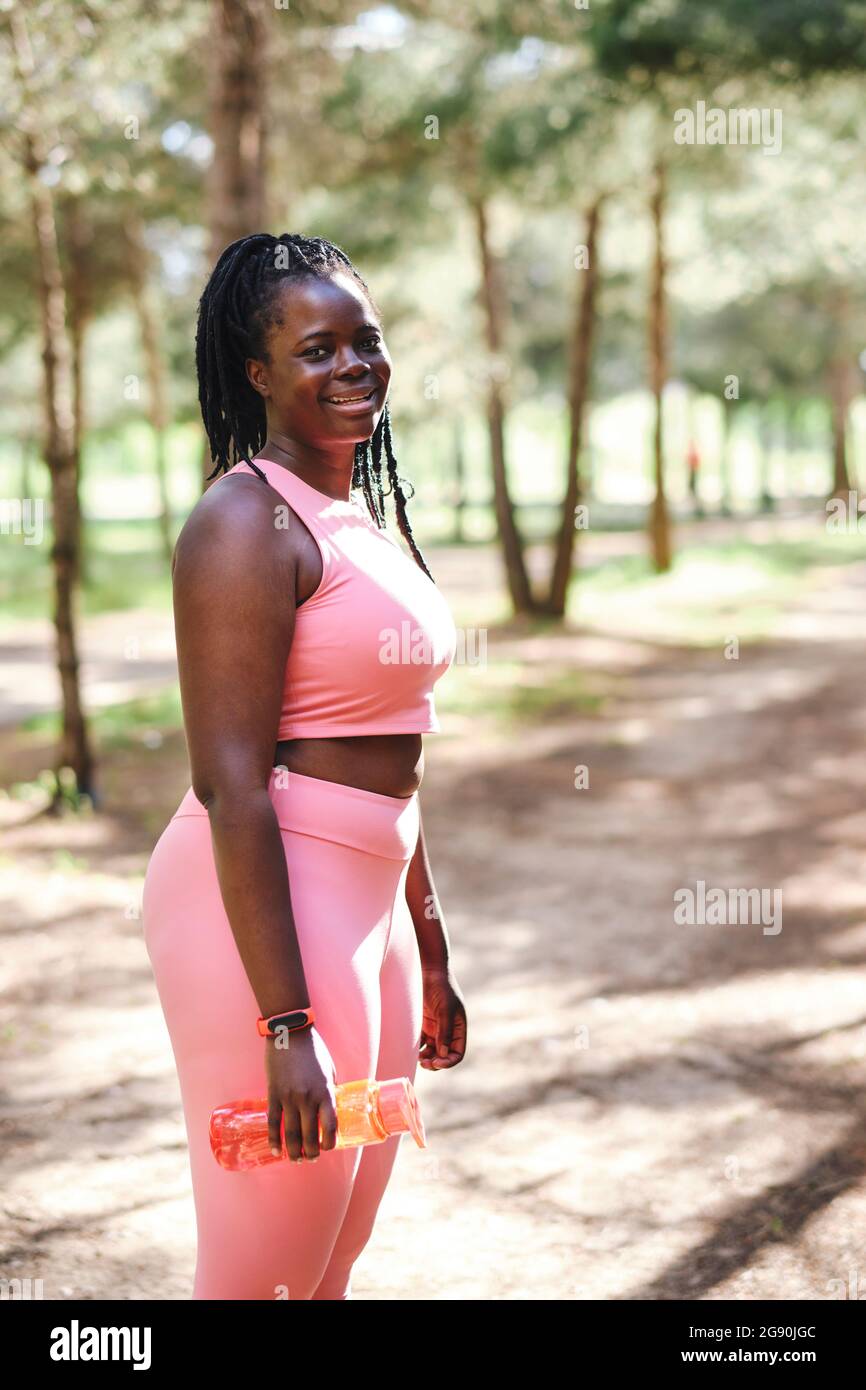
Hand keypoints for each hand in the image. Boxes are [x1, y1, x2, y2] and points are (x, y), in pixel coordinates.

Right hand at [265, 1024, 338, 1161]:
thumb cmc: (314, 1051)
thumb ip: (328, 1092)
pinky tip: (276, 1149)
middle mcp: (307, 1098)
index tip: (328, 1147)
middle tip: (311, 1159)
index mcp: (325, 1092)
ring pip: (291, 1133)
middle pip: (310, 1135)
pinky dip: (274, 1139)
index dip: (330, 1142)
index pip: (330, 1126)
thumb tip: (328, 1111)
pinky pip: (273, 1122)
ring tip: (297, 1159)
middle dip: (311, 1152)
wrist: (291, 1034)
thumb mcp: (329, 1071)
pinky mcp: (273, 1094)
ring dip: (294, 1151)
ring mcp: (289, 1097)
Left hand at [418, 967, 465, 1069]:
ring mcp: (435, 1029)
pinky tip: (412, 1050)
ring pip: (432, 1052)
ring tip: (418, 1058)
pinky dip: (418, 1049)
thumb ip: (445, 1031)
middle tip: (425, 1063)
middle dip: (436, 1062)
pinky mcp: (424, 1026)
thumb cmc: (441, 987)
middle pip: (444, 1055)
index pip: (457, 1053)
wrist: (429, 971)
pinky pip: (422, 1043)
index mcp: (458, 1029)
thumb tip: (443, 1053)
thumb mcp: (446, 1009)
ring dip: (426, 1058)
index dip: (449, 1061)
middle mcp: (448, 1031)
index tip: (437, 1062)